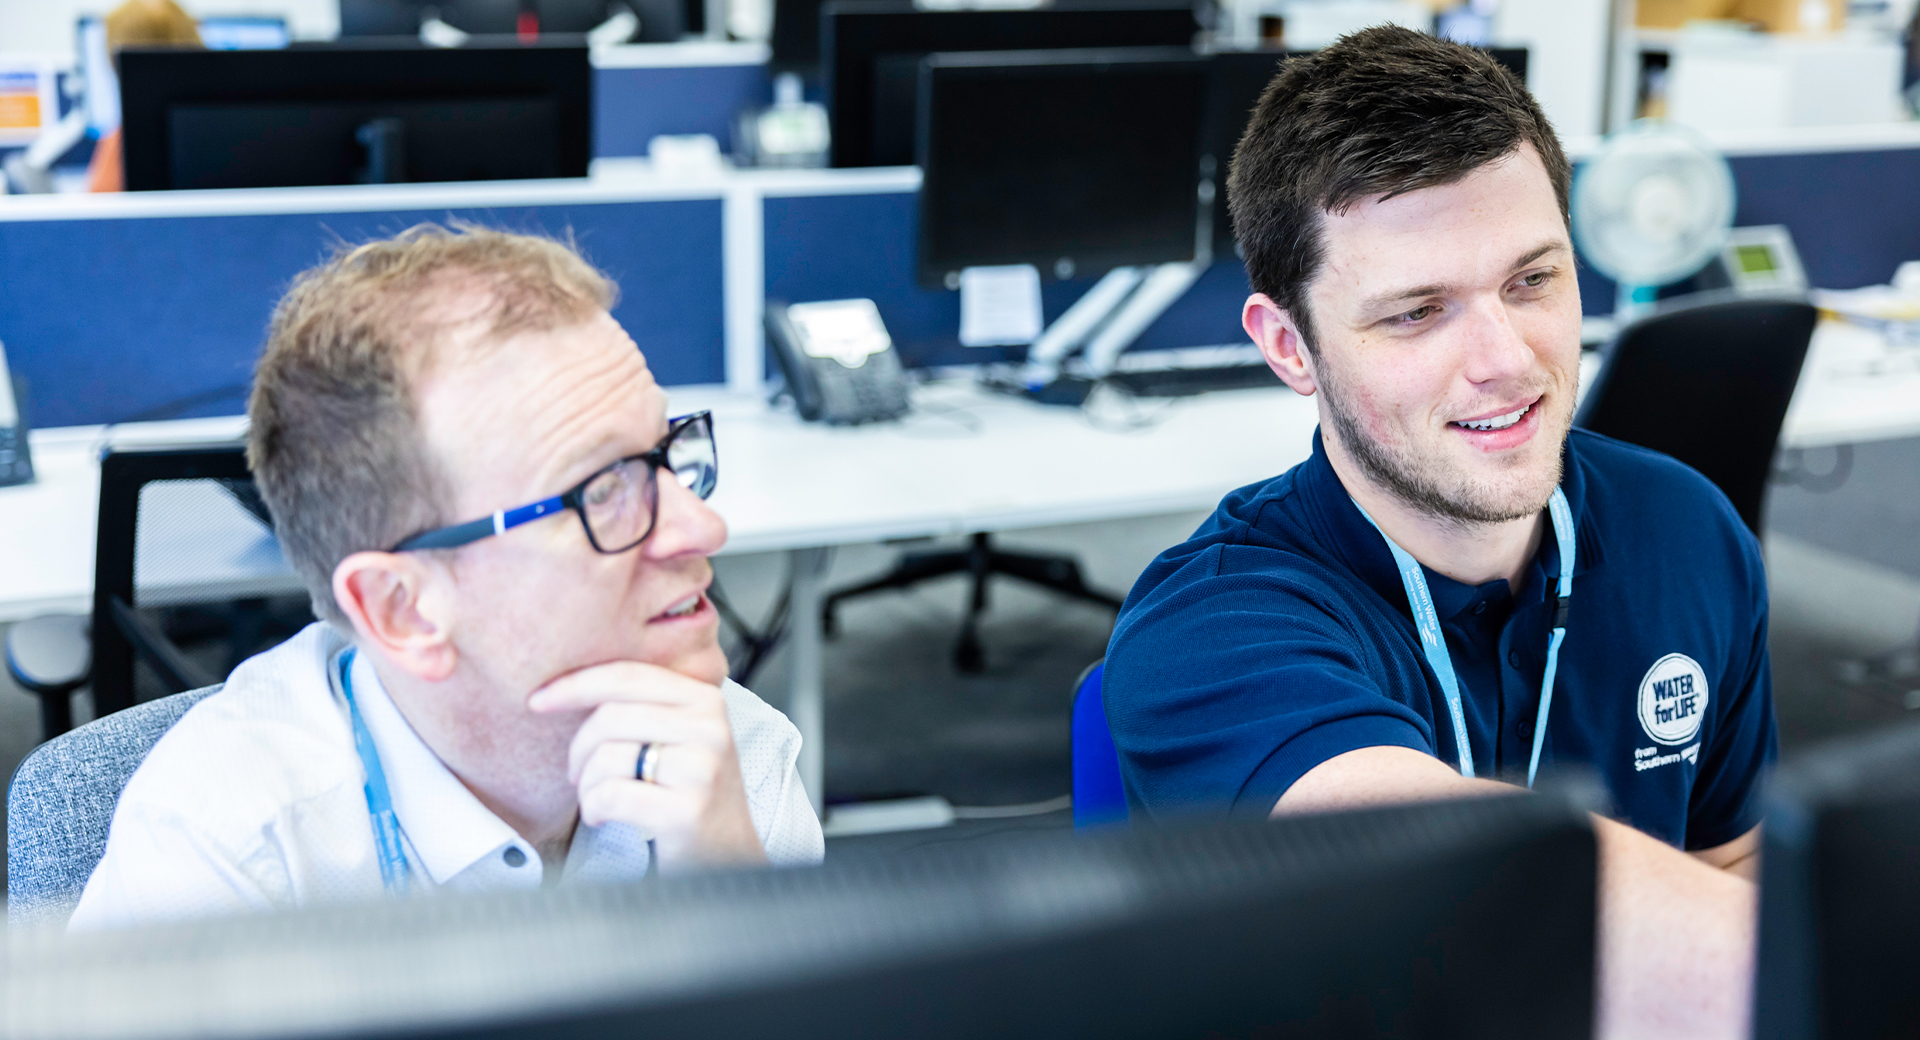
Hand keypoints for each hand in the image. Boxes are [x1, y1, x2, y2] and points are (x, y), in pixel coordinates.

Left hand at [528, 661, 766, 870]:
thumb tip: (566, 685)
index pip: (627, 676)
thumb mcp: (679, 736)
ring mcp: (701, 768)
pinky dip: (594, 810)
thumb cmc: (689, 793)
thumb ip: (642, 705)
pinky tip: (604, 818)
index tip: (537, 700)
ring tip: (598, 801)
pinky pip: (610, 795)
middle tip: (576, 775)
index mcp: (704, 699)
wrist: (728, 854)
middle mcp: (709, 726)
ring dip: (586, 787)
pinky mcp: (687, 809)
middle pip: (610, 717)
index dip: (575, 684)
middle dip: (578, 750)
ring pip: (607, 758)